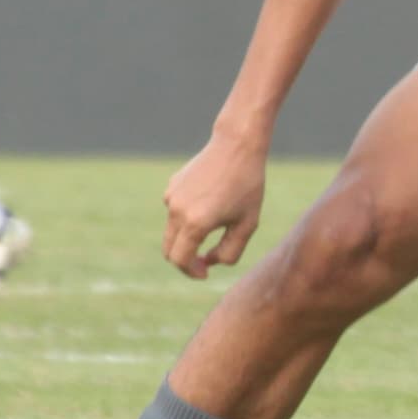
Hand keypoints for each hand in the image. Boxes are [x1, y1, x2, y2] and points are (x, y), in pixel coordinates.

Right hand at [164, 132, 268, 277]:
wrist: (237, 145)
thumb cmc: (247, 186)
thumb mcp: (247, 223)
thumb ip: (230, 251)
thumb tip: (209, 263)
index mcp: (195, 223)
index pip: (180, 260)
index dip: (191, 272)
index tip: (205, 273)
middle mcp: (177, 211)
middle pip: (170, 249)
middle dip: (185, 260)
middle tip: (204, 262)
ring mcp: (171, 197)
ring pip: (172, 230)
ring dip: (187, 237)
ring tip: (218, 223)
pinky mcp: (171, 186)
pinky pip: (175, 211)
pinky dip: (187, 217)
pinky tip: (211, 201)